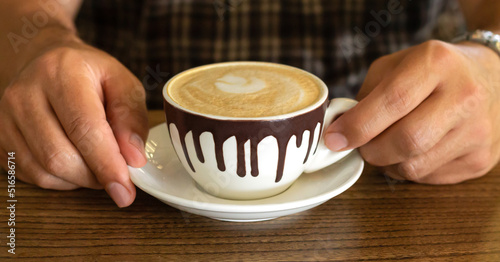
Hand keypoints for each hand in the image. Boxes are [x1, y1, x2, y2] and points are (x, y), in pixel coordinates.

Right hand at [0, 35, 147, 206]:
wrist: (45, 60)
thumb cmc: (89, 74)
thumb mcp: (122, 82)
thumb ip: (132, 117)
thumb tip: (134, 158)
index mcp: (60, 74)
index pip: (84, 128)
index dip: (107, 164)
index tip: (126, 189)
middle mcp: (25, 94)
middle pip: (60, 157)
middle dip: (95, 176)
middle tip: (118, 175)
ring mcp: (6, 118)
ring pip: (44, 171)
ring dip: (80, 180)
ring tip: (99, 165)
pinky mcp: (0, 138)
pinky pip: (32, 175)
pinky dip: (62, 180)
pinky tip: (77, 163)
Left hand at [325, 40, 499, 183]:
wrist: (491, 78)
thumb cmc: (433, 72)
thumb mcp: (396, 65)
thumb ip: (366, 94)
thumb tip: (341, 129)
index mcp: (437, 64)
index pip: (393, 100)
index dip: (358, 125)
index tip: (334, 139)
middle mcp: (464, 96)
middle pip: (406, 140)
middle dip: (371, 150)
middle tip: (361, 145)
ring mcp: (477, 131)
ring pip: (415, 167)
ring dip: (388, 163)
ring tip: (388, 146)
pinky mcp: (481, 159)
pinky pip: (429, 178)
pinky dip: (409, 169)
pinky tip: (413, 152)